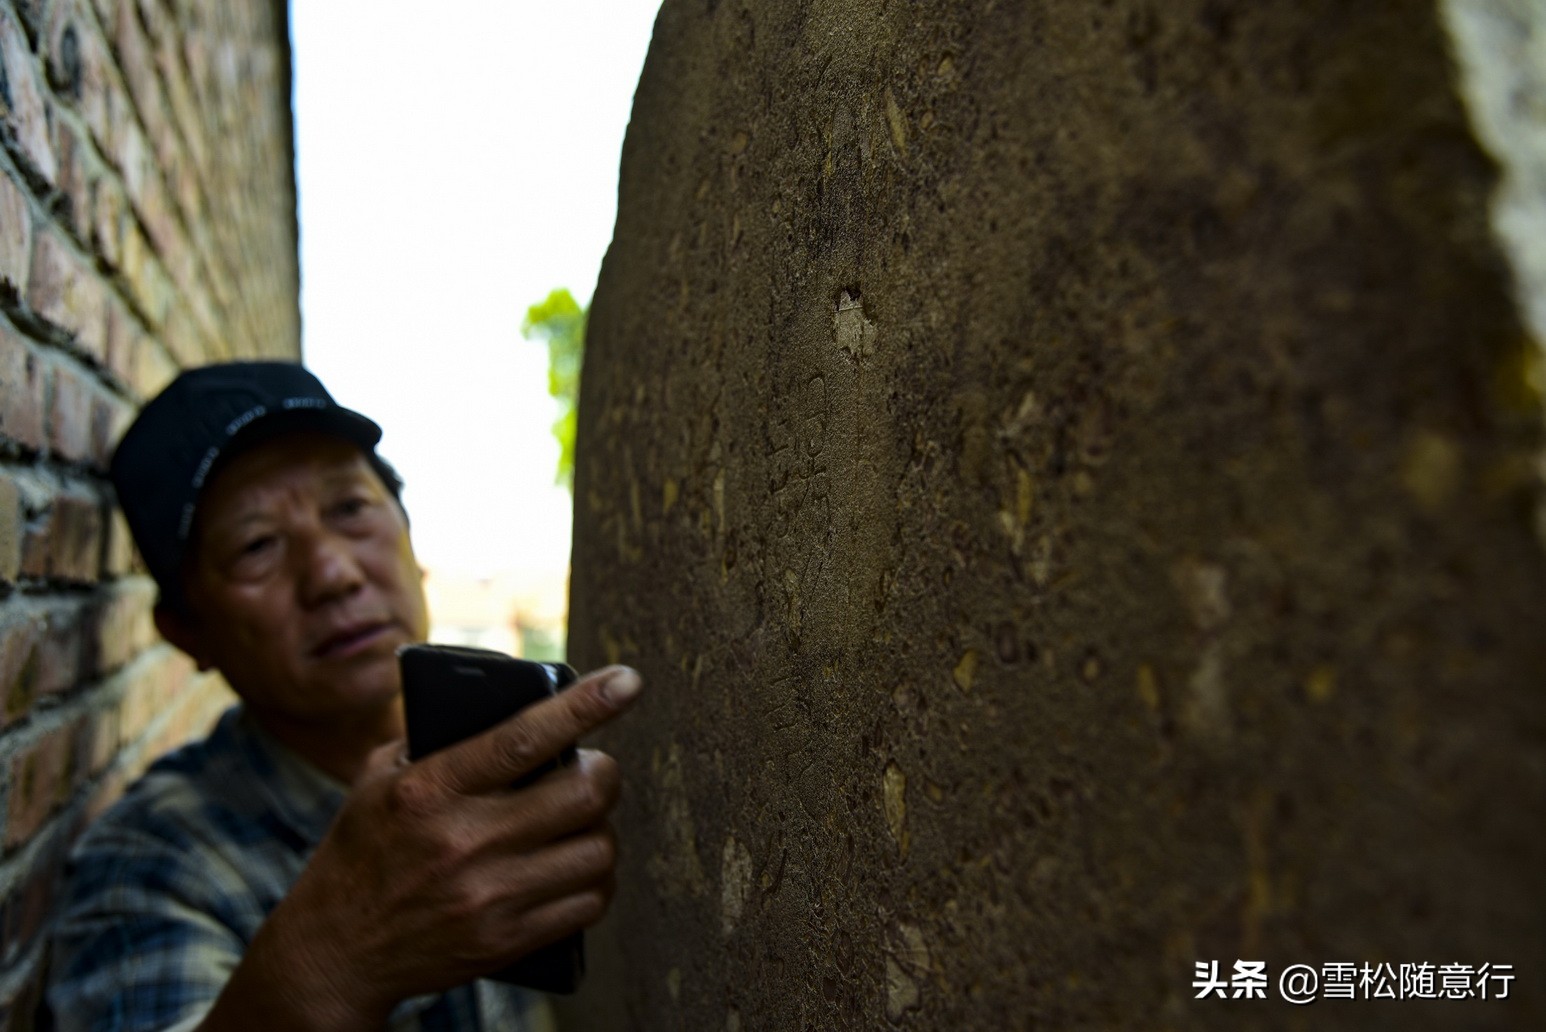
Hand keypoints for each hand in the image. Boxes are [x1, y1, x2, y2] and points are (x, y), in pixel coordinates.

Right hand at [203, 664, 641, 1031]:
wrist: (335, 952)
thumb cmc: (363, 850)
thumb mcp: (380, 778)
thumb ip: (438, 737)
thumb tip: (510, 700)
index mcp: (431, 789)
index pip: (524, 738)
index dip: (584, 705)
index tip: (626, 681)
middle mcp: (464, 841)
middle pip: (583, 793)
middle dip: (604, 772)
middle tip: (594, 769)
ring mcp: (489, 896)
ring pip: (597, 849)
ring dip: (601, 829)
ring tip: (582, 822)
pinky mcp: (506, 940)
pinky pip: (588, 902)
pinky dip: (594, 879)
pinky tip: (575, 867)